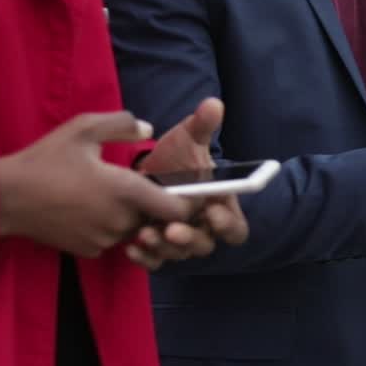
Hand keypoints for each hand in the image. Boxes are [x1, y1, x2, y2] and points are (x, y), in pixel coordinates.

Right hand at [0, 112, 191, 257]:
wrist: (4, 199)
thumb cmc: (44, 160)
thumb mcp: (82, 128)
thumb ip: (122, 124)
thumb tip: (149, 129)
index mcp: (126, 191)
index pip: (177, 209)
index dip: (187, 201)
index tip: (182, 188)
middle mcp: (121, 221)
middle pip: (157, 218)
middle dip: (155, 204)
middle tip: (139, 183)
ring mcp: (105, 239)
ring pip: (135, 228)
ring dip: (132, 214)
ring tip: (108, 192)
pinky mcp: (90, 250)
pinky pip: (113, 238)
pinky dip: (111, 225)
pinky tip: (90, 207)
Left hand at [131, 98, 249, 270]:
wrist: (151, 172)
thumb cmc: (179, 160)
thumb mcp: (190, 141)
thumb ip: (202, 126)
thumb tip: (213, 104)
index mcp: (221, 208)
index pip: (235, 228)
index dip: (227, 225)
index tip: (213, 212)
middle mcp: (203, 229)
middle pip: (204, 245)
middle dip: (189, 238)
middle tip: (172, 229)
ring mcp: (179, 241)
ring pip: (177, 254)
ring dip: (163, 247)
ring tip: (144, 234)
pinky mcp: (156, 248)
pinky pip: (154, 261)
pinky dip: (144, 258)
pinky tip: (130, 247)